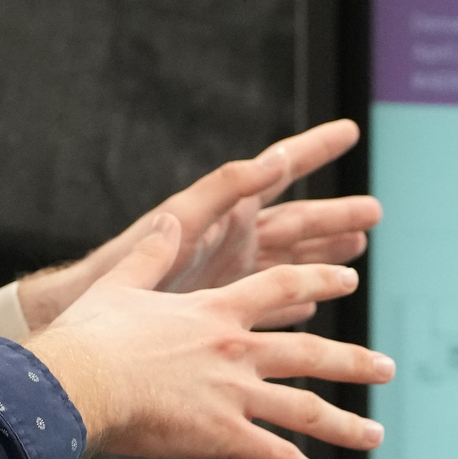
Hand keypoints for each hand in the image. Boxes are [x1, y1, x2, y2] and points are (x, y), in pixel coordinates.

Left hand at [3, 119, 380, 335]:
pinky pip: (271, 304)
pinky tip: (315, 306)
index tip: (347, 131)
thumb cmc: (122, 272)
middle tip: (375, 211)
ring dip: (324, 256)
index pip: (277, 171)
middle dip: (334, 217)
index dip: (313, 150)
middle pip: (295, 223)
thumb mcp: (176, 224)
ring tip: (359, 248)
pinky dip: (296, 304)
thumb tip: (272, 160)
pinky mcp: (223, 315)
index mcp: (221, 214)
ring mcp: (229, 279)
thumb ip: (223, 192)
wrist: (83, 327)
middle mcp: (229, 241)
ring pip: (291, 263)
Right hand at [25, 213, 393, 458]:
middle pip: (309, 352)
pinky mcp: (223, 434)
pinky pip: (278, 457)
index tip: (348, 280)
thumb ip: (152, 252)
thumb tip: (167, 219)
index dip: (317, 283)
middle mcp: (235, 350)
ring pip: (305, 408)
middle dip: (353, 360)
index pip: (280, 288)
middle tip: (387, 367)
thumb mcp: (121, 282)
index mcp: (215, 311)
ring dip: (346, 423)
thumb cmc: (91, 335)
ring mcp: (234, 393)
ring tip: (377, 434)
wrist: (80, 380)